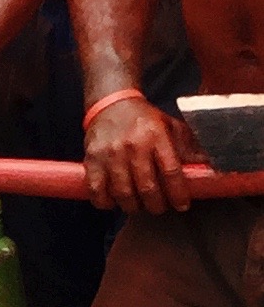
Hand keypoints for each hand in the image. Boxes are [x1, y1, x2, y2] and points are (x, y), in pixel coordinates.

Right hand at [83, 98, 195, 213]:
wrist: (110, 101)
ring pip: (123, 194)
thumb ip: (190, 149)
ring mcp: (109, 152)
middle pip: (147, 189)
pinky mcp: (91, 157)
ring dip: (133, 205)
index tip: (181, 204)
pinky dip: (105, 202)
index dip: (178, 195)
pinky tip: (113, 198)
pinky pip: (97, 190)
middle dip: (156, 205)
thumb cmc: (144, 119)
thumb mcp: (171, 127)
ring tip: (137, 202)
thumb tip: (214, 170)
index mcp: (155, 137)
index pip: (171, 173)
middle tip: (158, 205)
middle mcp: (132, 145)